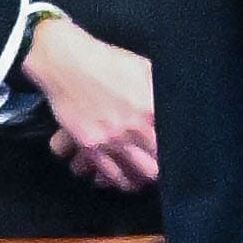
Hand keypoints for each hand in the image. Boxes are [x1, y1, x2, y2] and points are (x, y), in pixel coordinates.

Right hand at [27, 11, 159, 192]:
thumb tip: (176, 100)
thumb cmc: (106, 61)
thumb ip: (162, 89)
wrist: (66, 61)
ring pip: (131, 177)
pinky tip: (121, 179)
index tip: (176, 155)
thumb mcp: (144, 69)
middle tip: (160, 170)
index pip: (171, 145)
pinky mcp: (89, 146)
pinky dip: (115, 181)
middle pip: (154, 168)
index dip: (176, 154)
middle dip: (159, 172)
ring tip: (142, 179)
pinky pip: (107, 174)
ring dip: (139, 180)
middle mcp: (132, 129)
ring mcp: (109, 140)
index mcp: (150, 109)